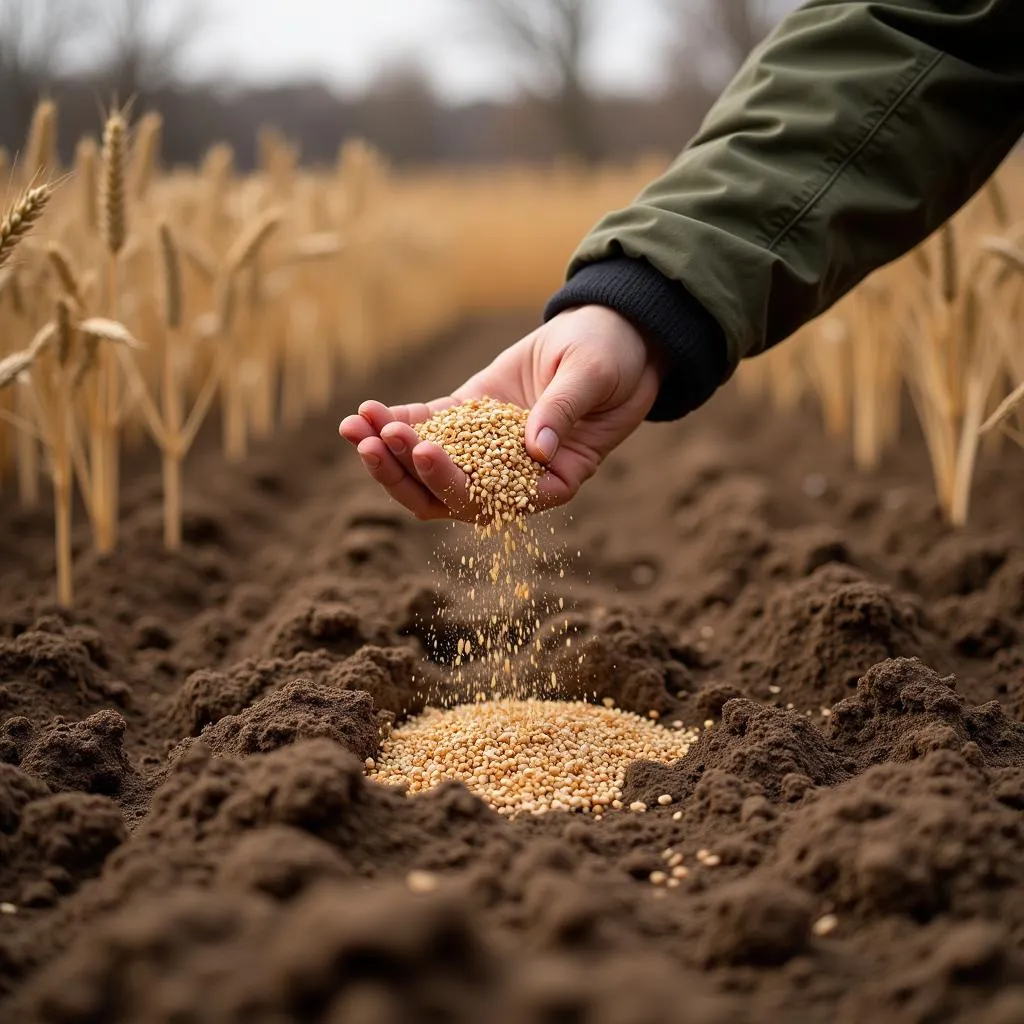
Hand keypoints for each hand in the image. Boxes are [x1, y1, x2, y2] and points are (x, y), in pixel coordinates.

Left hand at [338, 305, 664, 521]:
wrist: (607, 331)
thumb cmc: (612, 358)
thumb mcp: (592, 378)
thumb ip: (563, 411)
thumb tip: (536, 451)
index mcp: (551, 481)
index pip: (495, 500)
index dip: (456, 484)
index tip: (424, 451)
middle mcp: (513, 476)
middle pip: (448, 496)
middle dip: (405, 474)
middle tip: (373, 444)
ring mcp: (486, 450)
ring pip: (428, 469)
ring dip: (388, 454)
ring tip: (354, 426)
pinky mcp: (469, 419)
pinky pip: (426, 429)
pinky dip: (395, 423)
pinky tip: (365, 412)